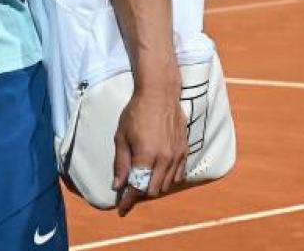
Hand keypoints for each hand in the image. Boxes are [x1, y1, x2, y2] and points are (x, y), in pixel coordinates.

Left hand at [113, 86, 187, 216]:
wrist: (160, 94)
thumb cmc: (136, 112)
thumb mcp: (121, 137)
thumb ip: (120, 163)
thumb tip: (118, 185)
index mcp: (146, 156)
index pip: (137, 187)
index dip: (128, 201)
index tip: (122, 210)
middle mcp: (164, 159)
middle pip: (153, 190)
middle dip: (140, 194)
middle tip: (130, 190)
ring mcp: (177, 156)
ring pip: (166, 185)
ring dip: (154, 187)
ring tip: (144, 181)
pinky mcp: (185, 151)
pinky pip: (178, 175)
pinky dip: (168, 179)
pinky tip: (159, 174)